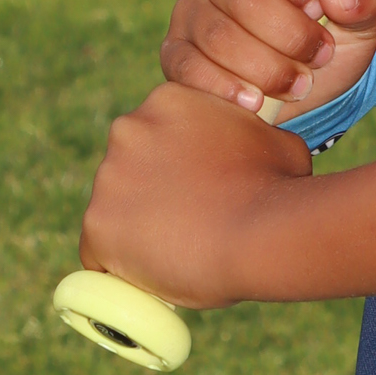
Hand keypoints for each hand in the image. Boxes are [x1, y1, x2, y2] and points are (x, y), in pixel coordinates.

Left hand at [79, 82, 311, 307]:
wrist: (261, 231)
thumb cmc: (278, 186)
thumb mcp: (274, 141)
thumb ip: (248, 138)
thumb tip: (254, 151)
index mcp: (167, 101)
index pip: (156, 136)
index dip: (176, 167)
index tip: (197, 189)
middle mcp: (128, 129)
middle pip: (128, 169)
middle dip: (151, 194)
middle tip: (189, 222)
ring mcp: (107, 177)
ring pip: (112, 211)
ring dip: (136, 230)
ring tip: (181, 251)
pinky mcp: (96, 224)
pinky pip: (98, 253)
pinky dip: (120, 266)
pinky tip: (153, 273)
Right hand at [163, 0, 375, 115]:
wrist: (304, 76)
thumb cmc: (331, 30)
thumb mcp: (363, 16)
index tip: (321, 10)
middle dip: (290, 35)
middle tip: (321, 57)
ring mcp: (190, 7)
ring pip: (218, 36)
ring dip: (266, 68)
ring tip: (300, 83)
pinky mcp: (175, 48)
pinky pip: (187, 66)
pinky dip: (223, 88)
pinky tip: (255, 101)